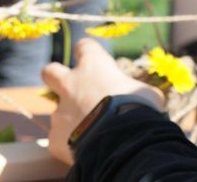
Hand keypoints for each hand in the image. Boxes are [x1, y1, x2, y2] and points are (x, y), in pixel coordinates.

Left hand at [41, 39, 163, 164]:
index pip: (84, 46)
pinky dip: (71, 143)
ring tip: (92, 132)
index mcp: (94, 67)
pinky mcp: (55, 138)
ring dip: (71, 119)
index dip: (87, 52)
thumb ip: (133, 92)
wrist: (122, 142)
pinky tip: (87, 149)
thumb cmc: (139, 110)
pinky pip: (61, 139)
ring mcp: (59, 112)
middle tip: (69, 88)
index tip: (93, 59)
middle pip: (50, 71)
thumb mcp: (146, 94)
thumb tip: (141, 98)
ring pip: (58, 112)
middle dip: (54, 77)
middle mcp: (71, 85)